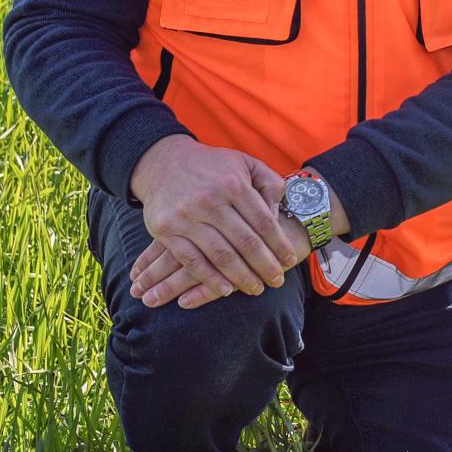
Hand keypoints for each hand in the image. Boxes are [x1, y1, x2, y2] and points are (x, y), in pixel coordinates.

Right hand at [127, 137, 307, 310]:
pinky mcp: (166, 230)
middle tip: (278, 281)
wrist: (162, 162)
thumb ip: (268, 182)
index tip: (290, 260)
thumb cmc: (211, 166)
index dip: (279, 245)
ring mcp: (187, 217)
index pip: (263, 221)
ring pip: (221, 256)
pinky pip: (192, 261)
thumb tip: (279, 210)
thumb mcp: (244, 163)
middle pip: (246, 242)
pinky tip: (226, 290)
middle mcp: (211, 201)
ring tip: (256, 288)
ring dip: (242, 277)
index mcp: (233, 184)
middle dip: (265, 266)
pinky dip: (210, 278)